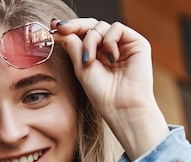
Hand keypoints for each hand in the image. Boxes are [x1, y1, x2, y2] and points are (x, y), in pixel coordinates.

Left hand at [52, 18, 168, 158]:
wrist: (121, 106)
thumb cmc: (102, 93)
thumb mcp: (80, 67)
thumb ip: (72, 45)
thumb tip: (57, 27)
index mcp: (97, 55)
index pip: (83, 34)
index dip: (70, 28)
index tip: (54, 27)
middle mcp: (110, 48)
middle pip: (92, 25)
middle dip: (76, 26)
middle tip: (63, 30)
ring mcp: (124, 45)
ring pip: (101, 26)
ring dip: (91, 40)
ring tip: (90, 60)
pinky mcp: (137, 43)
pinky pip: (117, 28)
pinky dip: (109, 40)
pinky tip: (111, 58)